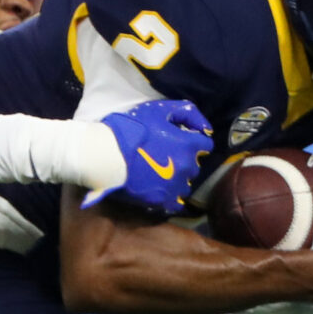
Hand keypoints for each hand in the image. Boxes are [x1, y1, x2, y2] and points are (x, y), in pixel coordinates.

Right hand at [84, 99, 213, 213]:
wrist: (107, 155)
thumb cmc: (131, 129)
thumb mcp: (158, 110)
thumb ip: (187, 113)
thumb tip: (206, 127)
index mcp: (189, 145)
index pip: (205, 145)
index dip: (192, 141)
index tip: (179, 141)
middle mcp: (187, 166)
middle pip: (194, 165)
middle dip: (184, 160)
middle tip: (164, 155)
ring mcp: (175, 186)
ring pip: (186, 184)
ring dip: (177, 179)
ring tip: (160, 175)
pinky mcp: (162, 200)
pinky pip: (176, 203)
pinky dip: (171, 197)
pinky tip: (160, 191)